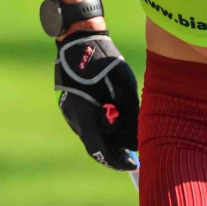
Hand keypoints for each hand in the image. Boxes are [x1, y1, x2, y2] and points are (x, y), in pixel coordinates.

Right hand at [54, 29, 140, 169]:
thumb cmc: (105, 63)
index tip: (133, 165)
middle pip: (96, 143)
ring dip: (110, 135)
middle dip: (116, 149)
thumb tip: (136, 140)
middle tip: (134, 152)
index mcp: (85, 116)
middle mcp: (74, 118)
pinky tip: (116, 117)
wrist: (81, 40)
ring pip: (92, 132)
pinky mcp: (71, 103)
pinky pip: (88, 120)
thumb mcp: (124, 90)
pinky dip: (102, 124)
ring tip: (129, 131)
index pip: (100, 149)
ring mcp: (70, 110)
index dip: (117, 160)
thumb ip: (129, 116)